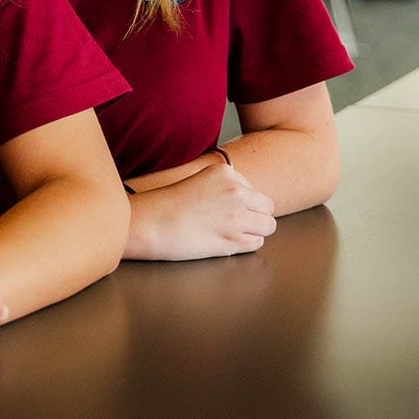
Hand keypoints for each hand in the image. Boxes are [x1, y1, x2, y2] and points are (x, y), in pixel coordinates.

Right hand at [128, 160, 275, 260]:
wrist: (151, 224)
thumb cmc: (168, 205)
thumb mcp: (200, 180)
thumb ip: (226, 186)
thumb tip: (248, 202)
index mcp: (226, 173)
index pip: (254, 191)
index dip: (244, 203)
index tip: (224, 209)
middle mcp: (236, 193)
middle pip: (267, 208)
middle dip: (256, 216)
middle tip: (236, 223)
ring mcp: (237, 217)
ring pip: (268, 226)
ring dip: (255, 231)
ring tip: (233, 233)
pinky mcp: (233, 240)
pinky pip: (257, 243)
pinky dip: (247, 244)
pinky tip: (227, 242)